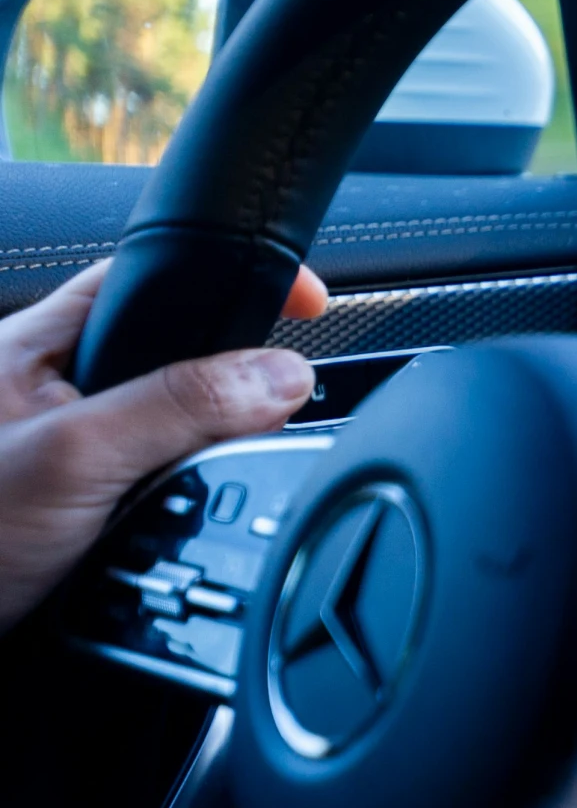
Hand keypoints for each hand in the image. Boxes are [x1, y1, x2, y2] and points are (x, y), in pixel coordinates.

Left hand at [0, 261, 325, 630]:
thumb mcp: (75, 459)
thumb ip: (179, 407)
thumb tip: (280, 375)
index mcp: (37, 347)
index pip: (153, 279)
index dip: (230, 278)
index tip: (309, 304)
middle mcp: (54, 391)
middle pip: (181, 356)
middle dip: (232, 389)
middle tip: (259, 424)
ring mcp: (70, 453)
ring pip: (178, 430)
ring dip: (209, 457)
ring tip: (200, 492)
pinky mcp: (84, 509)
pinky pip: (167, 488)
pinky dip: (190, 504)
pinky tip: (179, 529)